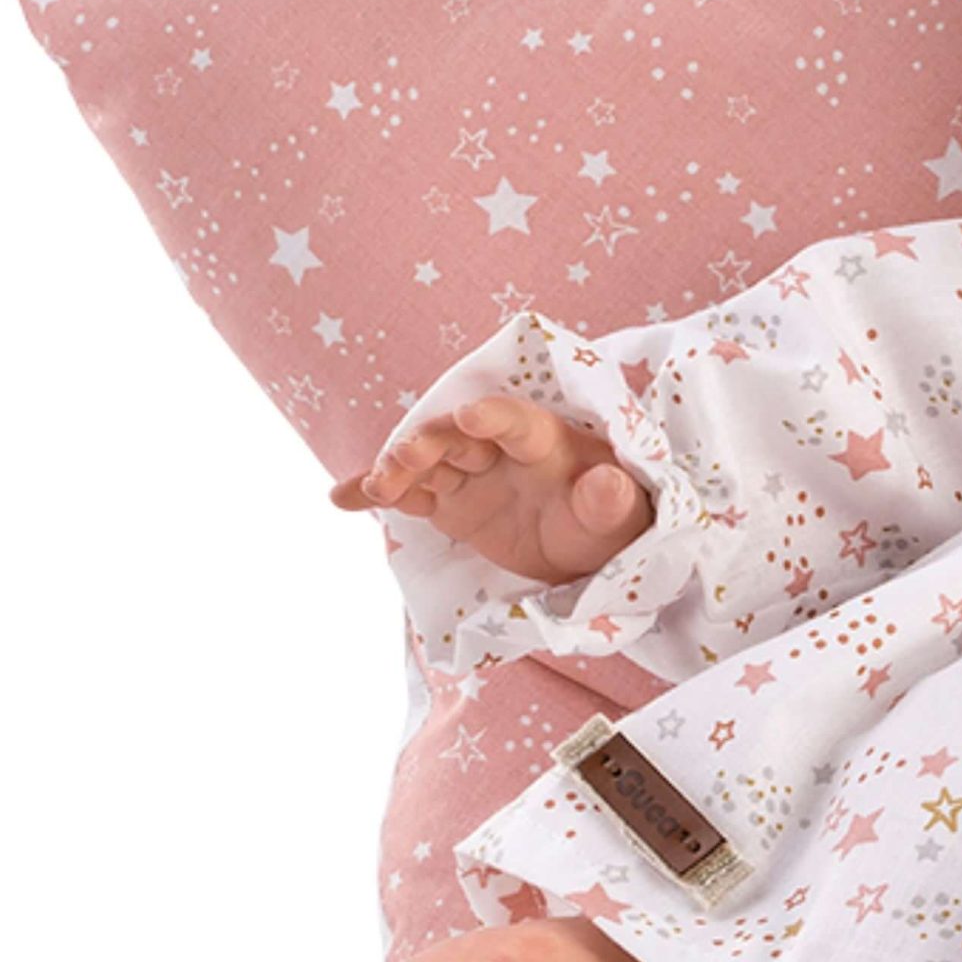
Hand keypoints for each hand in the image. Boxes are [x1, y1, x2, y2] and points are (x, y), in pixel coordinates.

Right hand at [327, 397, 652, 586]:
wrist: (588, 546)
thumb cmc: (610, 520)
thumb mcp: (619, 516)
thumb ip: (611, 500)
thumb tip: (609, 484)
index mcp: (545, 440)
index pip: (517, 422)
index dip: (495, 416)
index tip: (471, 416)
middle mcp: (499, 447)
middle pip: (457, 438)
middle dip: (429, 444)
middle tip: (404, 461)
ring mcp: (469, 472)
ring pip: (426, 462)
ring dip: (396, 469)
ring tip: (375, 488)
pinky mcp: (449, 501)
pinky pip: (408, 493)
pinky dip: (375, 494)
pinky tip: (342, 498)